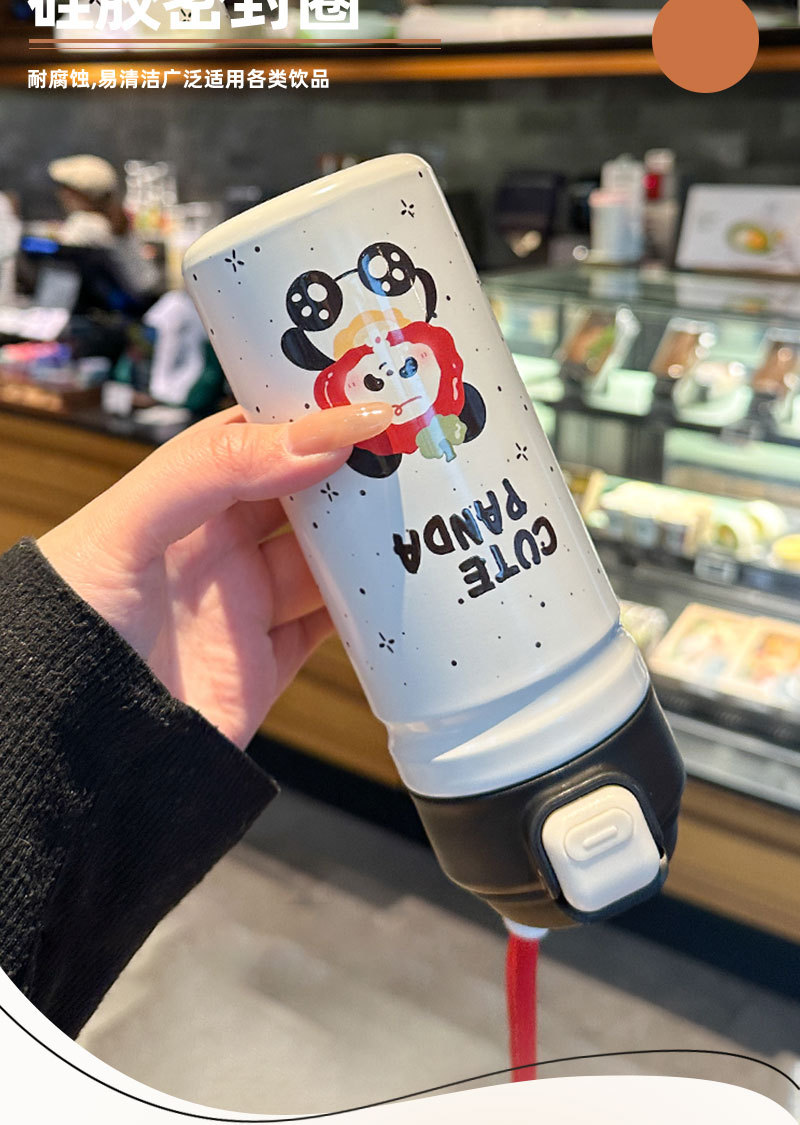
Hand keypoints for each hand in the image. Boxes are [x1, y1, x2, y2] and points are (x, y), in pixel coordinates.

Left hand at [38, 402, 391, 748]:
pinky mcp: (269, 663)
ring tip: (429, 507)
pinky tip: (406, 583)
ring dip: (374, 536)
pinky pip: (337, 627)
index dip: (309, 411)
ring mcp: (246, 604)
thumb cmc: (69, 622)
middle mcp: (216, 547)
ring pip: (331, 557)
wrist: (72, 753)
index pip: (256, 434)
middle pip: (306, 492)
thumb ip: (215, 469)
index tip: (368, 391)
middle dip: (357, 469)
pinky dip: (375, 607)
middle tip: (417, 443)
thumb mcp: (130, 526)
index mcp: (181, 499)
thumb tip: (319, 437)